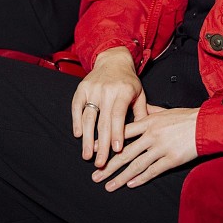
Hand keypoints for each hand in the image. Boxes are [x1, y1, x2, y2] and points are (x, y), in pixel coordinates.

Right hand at [71, 46, 145, 167]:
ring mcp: (92, 89)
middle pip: (103, 121)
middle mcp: (106, 90)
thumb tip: (146, 132)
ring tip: (87, 155)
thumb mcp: (140, 93)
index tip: (116, 151)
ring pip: (88, 117)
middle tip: (101, 163)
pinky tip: (78, 135)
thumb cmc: (128, 81)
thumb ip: (142, 112)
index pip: (118, 116)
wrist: (113, 60)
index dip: (117, 134)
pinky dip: (76, 121)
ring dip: (87, 138)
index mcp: (123, 92)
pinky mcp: (81, 88)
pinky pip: (76, 107)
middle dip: (102, 144)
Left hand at [91, 104, 198, 190]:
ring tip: (108, 185)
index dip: (106, 142)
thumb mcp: (165, 111)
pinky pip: (152, 170)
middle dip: (108, 166)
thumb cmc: (186, 117)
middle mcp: (152, 135)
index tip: (94, 151)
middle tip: (95, 175)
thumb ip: (150, 112)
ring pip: (135, 165)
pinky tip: (130, 184)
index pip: (122, 132)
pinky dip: (140, 178)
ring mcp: (161, 148)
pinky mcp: (171, 159)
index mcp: (149, 121)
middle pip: (124, 153)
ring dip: (120, 177)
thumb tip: (140, 111)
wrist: (206, 124)